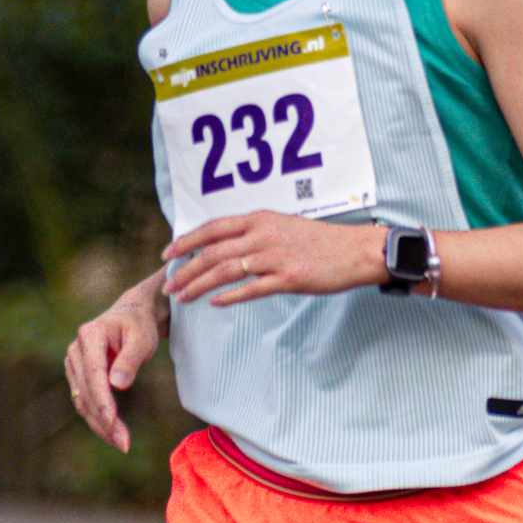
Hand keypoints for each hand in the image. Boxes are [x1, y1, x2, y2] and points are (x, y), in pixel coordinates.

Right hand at [64, 284, 163, 452]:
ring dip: (99, 424)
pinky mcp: (78, 375)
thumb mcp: (142, 338)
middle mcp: (76, 349)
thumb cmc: (138, 326)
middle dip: (103, 419)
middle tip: (123, 442)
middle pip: (86, 390)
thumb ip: (130, 359)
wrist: (130, 316)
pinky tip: (112, 433)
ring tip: (121, 443)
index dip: (101, 398)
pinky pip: (85, 401)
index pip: (93, 372)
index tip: (111, 420)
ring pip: (82, 400)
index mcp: (90, 335)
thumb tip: (118, 384)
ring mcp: (74, 363)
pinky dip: (97, 418)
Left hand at [167, 211, 379, 307]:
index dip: (187, 241)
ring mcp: (275, 257)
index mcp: (260, 219)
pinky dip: (230, 297)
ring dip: (200, 285)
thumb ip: (254, 233)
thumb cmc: (318, 241)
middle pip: (213, 253)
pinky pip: (252, 289)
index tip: (168, 254)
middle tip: (169, 285)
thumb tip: (224, 245)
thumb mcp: (282, 226)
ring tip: (183, 298)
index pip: (213, 229)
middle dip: (186, 269)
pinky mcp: (289, 278)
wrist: (354, 251)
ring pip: (226, 271)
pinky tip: (214, 303)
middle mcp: (263, 235)